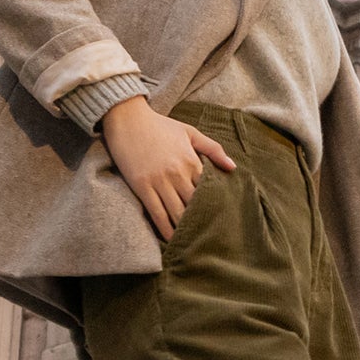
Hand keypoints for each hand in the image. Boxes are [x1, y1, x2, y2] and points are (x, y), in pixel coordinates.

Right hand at [99, 94, 235, 240]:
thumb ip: (213, 149)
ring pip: (176, 213)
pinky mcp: (142, 187)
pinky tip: (171, 239)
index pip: (208, 190)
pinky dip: (165, 229)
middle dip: (201, 220)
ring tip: (193, 241)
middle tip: (209, 236)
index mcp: (190, 160)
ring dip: (184, 228)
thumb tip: (233, 168)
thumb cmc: (160, 125)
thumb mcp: (189, 132)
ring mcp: (158, 181)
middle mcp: (177, 173)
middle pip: (194, 205)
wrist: (127, 118)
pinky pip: (156, 213)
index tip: (221, 218)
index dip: (214, 206)